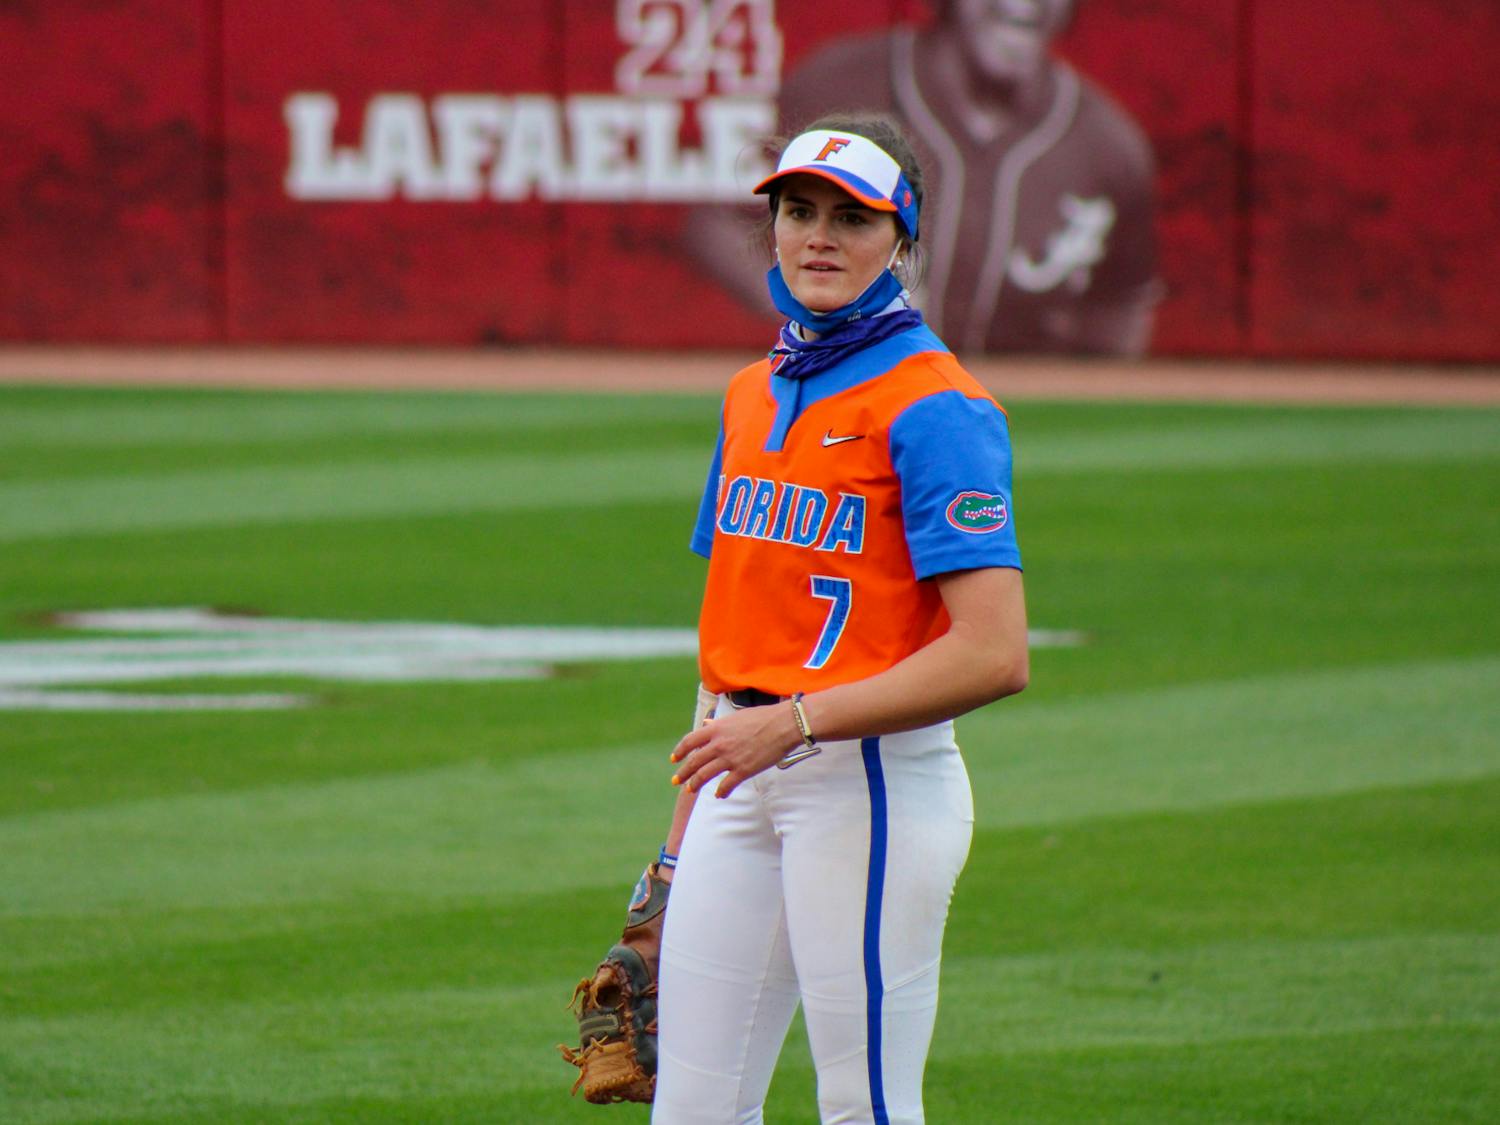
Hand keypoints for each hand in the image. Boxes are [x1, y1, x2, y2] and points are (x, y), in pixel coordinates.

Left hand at [669, 702, 801, 798]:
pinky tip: (719, 795)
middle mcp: (719, 744)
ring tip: (690, 790)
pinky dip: (721, 792)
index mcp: (717, 729)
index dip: (680, 751)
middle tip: (676, 781)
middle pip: (694, 761)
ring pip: (704, 775)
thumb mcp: (736, 717)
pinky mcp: (743, 770)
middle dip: (683, 773)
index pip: (690, 741)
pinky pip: (726, 785)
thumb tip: (706, 724)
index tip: (674, 759)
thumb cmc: (763, 718)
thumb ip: (719, 723)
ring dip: (695, 784)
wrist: (784, 725)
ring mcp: (730, 758)